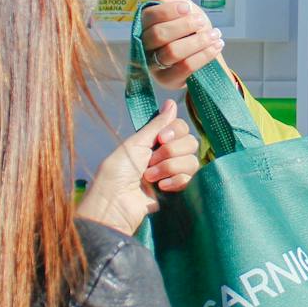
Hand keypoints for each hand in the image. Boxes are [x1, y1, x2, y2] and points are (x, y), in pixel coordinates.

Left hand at [77, 100, 199, 233]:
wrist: (115, 205)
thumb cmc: (117, 173)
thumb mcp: (135, 144)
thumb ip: (157, 125)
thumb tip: (172, 102)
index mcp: (154, 142)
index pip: (181, 127)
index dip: (175, 131)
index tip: (161, 139)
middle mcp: (166, 155)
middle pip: (191, 142)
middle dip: (171, 152)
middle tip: (151, 161)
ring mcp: (173, 174)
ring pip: (192, 161)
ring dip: (170, 168)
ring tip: (150, 178)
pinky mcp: (177, 191)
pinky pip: (191, 179)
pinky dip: (176, 181)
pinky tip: (161, 188)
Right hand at [137, 0, 222, 87]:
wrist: (205, 55)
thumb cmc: (192, 31)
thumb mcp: (186, 12)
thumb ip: (175, 3)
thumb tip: (159, 0)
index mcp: (145, 27)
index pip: (148, 17)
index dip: (167, 11)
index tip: (187, 8)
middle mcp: (144, 47)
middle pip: (158, 34)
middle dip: (184, 26)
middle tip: (201, 21)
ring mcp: (154, 65)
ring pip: (172, 52)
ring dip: (197, 41)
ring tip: (215, 34)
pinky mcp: (167, 80)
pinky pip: (185, 67)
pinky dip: (204, 55)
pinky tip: (216, 46)